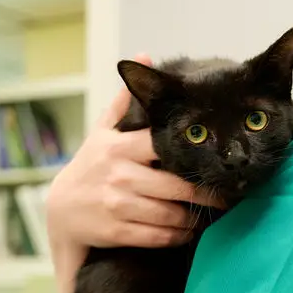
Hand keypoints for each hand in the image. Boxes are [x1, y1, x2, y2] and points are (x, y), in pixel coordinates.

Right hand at [45, 53, 220, 251]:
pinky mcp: (117, 231)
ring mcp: (118, 204)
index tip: (217, 158)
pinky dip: (179, 235)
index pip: (164, 146)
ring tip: (214, 213)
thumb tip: (143, 56)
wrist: (61, 210)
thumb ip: (126, 99)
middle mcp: (120, 175)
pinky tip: (190, 231)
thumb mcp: (103, 131)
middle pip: (177, 186)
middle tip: (230, 194)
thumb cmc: (91, 166)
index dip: (195, 153)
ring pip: (171, 214)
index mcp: (120, 147)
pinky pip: (159, 236)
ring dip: (196, 217)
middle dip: (208, 194)